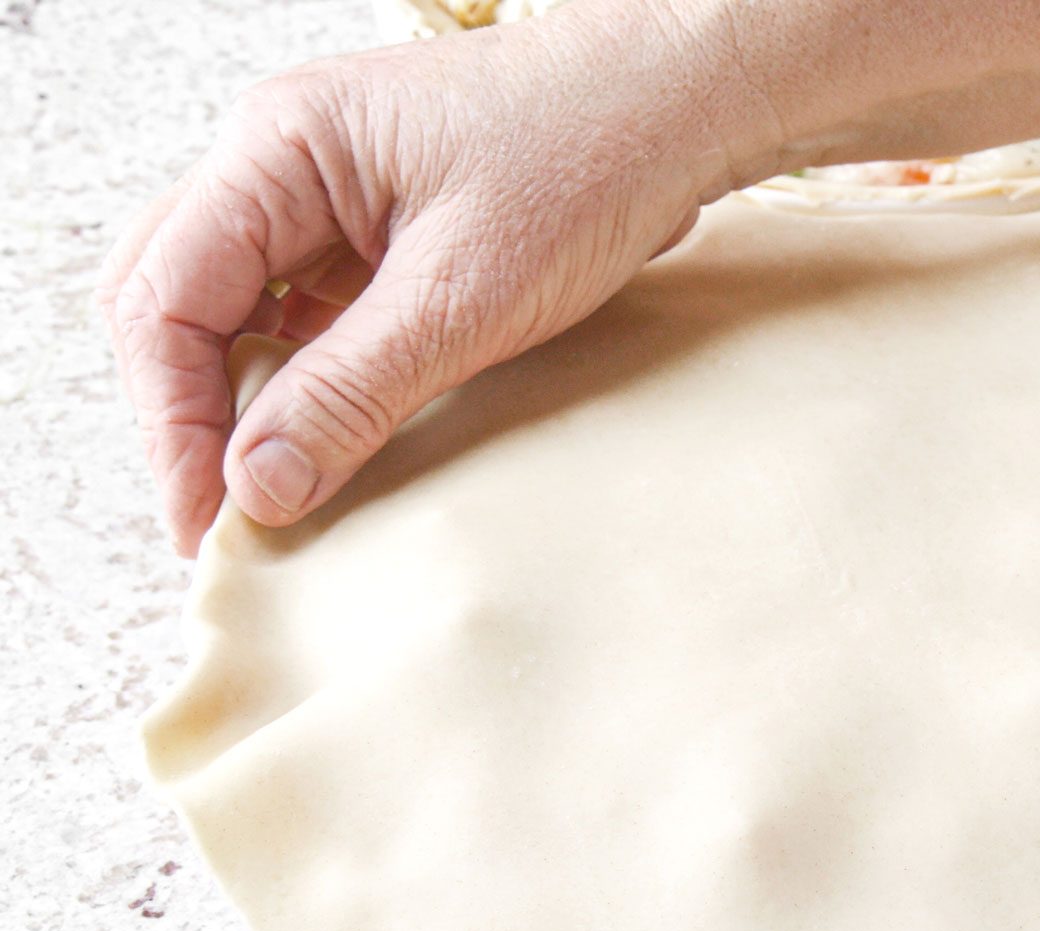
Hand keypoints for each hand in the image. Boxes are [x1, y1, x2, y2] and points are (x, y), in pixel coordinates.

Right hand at [96, 0, 776, 553]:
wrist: (679, 103)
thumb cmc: (587, 157)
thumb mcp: (464, 296)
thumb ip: (350, 392)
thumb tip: (255, 488)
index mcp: (278, 149)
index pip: (164, 299)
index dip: (172, 423)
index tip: (207, 522)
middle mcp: (282, 163)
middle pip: (176, 301)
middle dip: (189, 414)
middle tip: (226, 519)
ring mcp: (329, 196)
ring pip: (238, 310)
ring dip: (245, 400)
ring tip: (273, 493)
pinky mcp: (380, 230)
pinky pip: (308, 313)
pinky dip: (306, 379)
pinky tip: (329, 438)